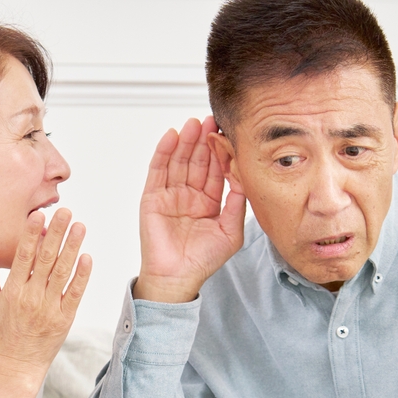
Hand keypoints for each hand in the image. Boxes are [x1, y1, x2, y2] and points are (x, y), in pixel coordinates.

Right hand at [0, 209, 91, 382]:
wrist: (19, 367)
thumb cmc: (3, 335)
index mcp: (13, 292)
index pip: (23, 257)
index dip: (31, 235)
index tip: (39, 216)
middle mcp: (32, 297)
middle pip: (46, 259)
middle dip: (56, 233)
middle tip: (66, 212)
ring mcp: (50, 308)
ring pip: (62, 272)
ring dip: (72, 248)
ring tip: (80, 226)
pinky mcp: (65, 318)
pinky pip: (75, 294)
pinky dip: (82, 276)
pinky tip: (87, 257)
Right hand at [135, 116, 245, 302]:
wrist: (177, 277)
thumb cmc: (203, 260)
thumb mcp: (231, 231)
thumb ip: (238, 203)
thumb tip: (244, 175)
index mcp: (209, 202)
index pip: (215, 170)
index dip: (220, 152)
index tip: (227, 133)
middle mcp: (189, 195)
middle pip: (197, 160)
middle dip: (204, 140)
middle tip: (211, 119)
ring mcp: (170, 195)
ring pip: (178, 161)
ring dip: (186, 141)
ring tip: (194, 123)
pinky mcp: (152, 197)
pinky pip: (158, 170)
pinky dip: (163, 152)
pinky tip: (172, 136)